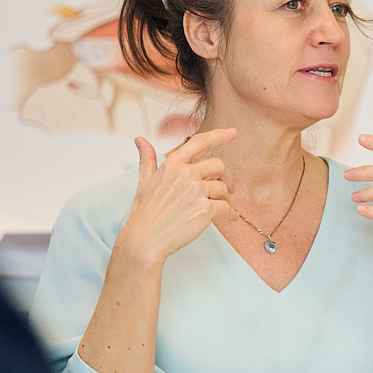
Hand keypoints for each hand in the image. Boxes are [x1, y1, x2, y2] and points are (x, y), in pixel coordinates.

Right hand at [118, 129, 238, 264]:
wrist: (145, 240)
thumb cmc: (144, 213)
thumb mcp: (144, 181)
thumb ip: (147, 159)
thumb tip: (139, 139)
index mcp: (172, 165)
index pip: (199, 142)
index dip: (219, 135)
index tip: (233, 132)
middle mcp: (185, 174)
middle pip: (218, 165)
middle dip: (226, 176)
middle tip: (229, 188)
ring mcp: (196, 192)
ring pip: (223, 187)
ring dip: (226, 197)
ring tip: (220, 206)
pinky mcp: (205, 210)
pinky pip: (227, 207)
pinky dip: (231, 213)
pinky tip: (229, 217)